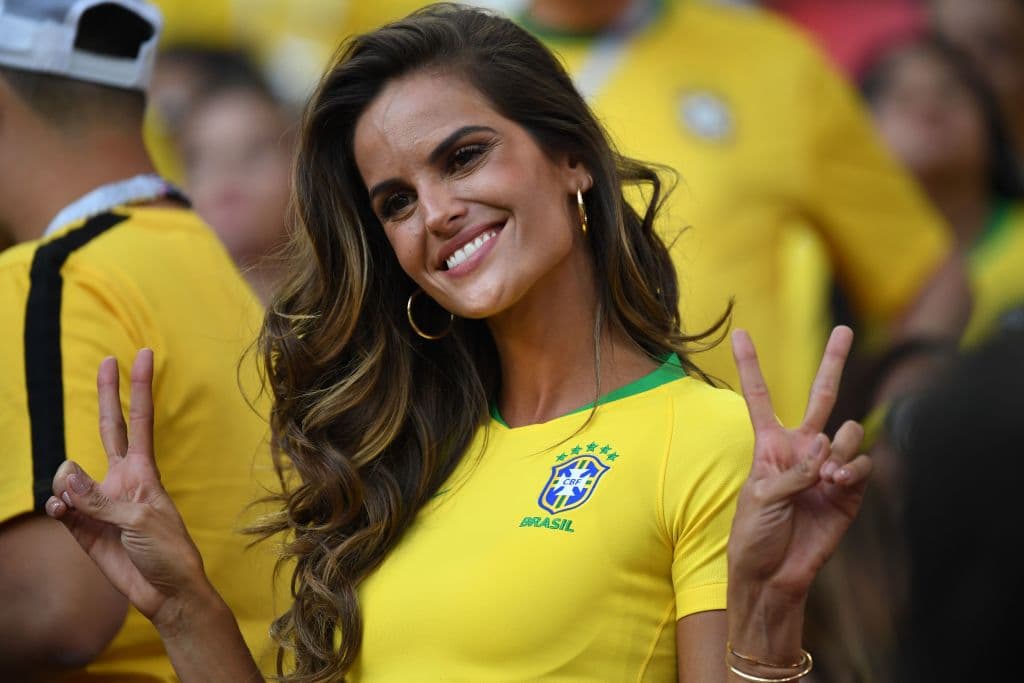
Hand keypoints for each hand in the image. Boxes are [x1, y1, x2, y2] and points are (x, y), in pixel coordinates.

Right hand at [45, 350, 209, 632]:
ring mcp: (100, 501)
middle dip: (108, 395)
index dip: (140, 388)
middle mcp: (121, 479)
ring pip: (69, 475)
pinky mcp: (84, 526)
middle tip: (106, 360)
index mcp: (144, 472)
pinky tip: (64, 514)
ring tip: (75, 505)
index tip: (145, 353)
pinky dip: (58, 507)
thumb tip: (64, 475)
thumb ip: (100, 498)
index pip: (141, 421)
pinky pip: (60, 506)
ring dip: (65, 484)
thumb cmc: (168, 551)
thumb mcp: (140, 521)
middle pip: (110, 428)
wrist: (165, 591)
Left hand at [728, 326, 870, 600]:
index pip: (759, 396)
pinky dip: (852, 471)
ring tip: (825, 476)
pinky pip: (860, 464)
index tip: (740, 331)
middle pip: (820, 395)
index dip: (750, 364)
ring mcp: (828, 465)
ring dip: (840, 448)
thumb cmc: (755, 534)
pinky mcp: (849, 489)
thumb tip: (828, 453)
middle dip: (833, 362)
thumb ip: (794, 471)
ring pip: (848, 431)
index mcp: (770, 444)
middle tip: (844, 328)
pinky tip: (837, 485)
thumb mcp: (762, 498)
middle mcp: (802, 448)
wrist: (775, 573)